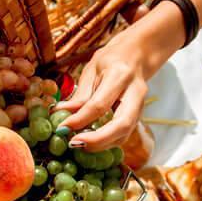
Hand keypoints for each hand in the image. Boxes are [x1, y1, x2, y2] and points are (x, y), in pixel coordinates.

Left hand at [54, 3, 182, 150]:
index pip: (100, 104)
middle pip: (122, 124)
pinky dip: (107, 142)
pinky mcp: (139, 116)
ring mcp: (141, 106)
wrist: (138, 55)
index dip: (80, 119)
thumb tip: (60, 114)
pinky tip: (91, 142)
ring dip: (102, 144)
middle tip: (75, 144)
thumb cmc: (112, 60)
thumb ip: (79, 94)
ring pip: (125, 134)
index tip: (63, 128)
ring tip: (80, 145)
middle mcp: (135, 92)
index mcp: (120, 75)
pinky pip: (123, 134)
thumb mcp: (92, 69)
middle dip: (98, 140)